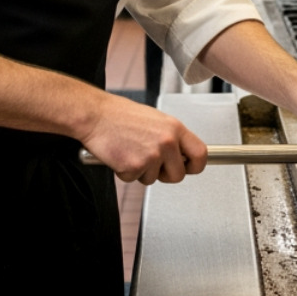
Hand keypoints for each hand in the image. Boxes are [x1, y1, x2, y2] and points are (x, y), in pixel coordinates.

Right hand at [80, 95, 207, 185]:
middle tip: (150, 163)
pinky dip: (125, 172)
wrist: (95, 115)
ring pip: (153, 179)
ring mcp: (151, 155)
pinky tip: (120, 155)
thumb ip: (171, 137)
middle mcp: (167, 142)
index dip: (195, 166)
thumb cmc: (120, 116)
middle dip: (165, 175)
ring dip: (141, 171)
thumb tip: (181, 154)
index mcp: (175, 128)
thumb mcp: (156, 120)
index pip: (201, 154)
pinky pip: (134, 179)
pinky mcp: (134, 166)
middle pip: (178, 175)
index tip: (188, 167)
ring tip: (130, 151)